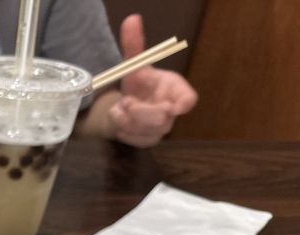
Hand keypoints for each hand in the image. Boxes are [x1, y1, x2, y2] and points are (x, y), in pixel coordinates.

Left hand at [108, 14, 198, 146]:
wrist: (127, 104)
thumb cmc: (139, 84)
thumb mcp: (135, 65)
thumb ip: (134, 45)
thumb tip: (131, 19)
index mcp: (176, 91)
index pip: (188, 100)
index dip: (183, 104)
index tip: (174, 106)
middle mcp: (171, 113)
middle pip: (161, 118)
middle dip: (139, 110)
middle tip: (126, 101)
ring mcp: (160, 130)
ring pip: (144, 130)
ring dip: (125, 118)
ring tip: (121, 107)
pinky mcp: (146, 141)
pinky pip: (133, 139)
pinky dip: (120, 128)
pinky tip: (120, 119)